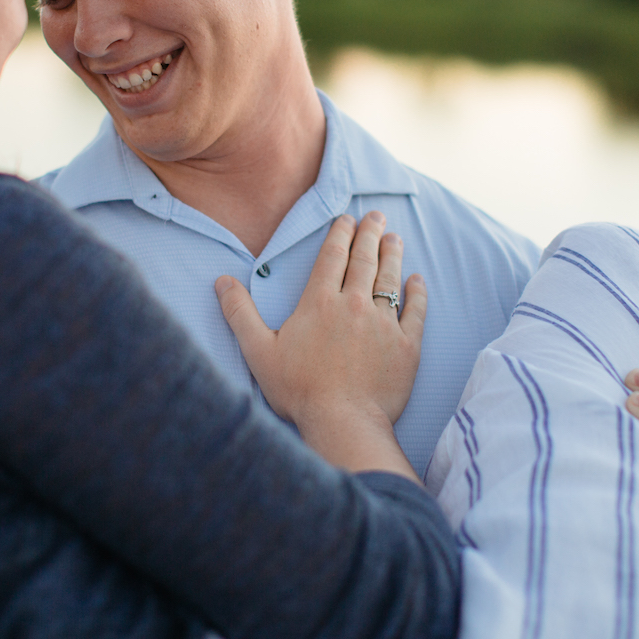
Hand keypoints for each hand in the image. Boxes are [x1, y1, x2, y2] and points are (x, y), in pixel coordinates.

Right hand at [215, 212, 427, 478]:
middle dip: (369, 234)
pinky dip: (417, 293)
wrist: (343, 423)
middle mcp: (354, 304)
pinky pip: (415, 311)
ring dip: (393, 255)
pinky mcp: (407, 346)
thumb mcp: (258, 351)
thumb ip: (240, 313)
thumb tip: (221, 281)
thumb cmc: (298, 390)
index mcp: (319, 302)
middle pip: (364, 260)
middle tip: (376, 216)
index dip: (340, 233)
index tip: (347, 218)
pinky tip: (418, 281)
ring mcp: (384, 324)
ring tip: (395, 238)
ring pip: (390, 279)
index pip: (333, 256)